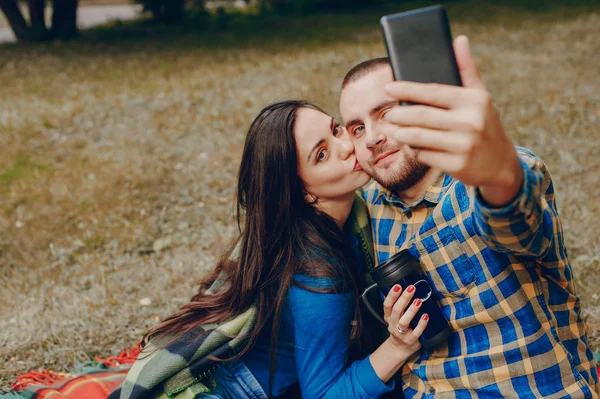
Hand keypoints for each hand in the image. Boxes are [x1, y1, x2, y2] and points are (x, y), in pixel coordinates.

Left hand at [383, 35, 522, 206]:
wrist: (501, 164)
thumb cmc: (484, 124)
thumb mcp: (480, 96)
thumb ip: (467, 69)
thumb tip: (459, 40)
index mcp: (473, 100)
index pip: (433, 91)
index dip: (407, 89)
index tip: (388, 88)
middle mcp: (470, 122)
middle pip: (421, 116)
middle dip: (399, 115)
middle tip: (388, 115)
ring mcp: (464, 145)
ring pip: (419, 137)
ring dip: (402, 134)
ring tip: (394, 132)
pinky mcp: (457, 165)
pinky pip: (426, 155)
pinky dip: (416, 151)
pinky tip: (413, 147)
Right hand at [383, 284, 427, 353]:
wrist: (400, 348)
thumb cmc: (399, 328)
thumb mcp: (393, 317)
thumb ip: (397, 306)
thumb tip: (406, 289)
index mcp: (388, 317)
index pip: (387, 305)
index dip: (392, 295)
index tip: (398, 286)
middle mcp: (393, 325)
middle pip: (396, 310)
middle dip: (404, 298)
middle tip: (411, 288)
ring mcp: (402, 333)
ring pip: (404, 321)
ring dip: (411, 310)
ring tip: (418, 301)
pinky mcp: (411, 340)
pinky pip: (416, 332)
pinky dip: (421, 324)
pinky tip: (426, 316)